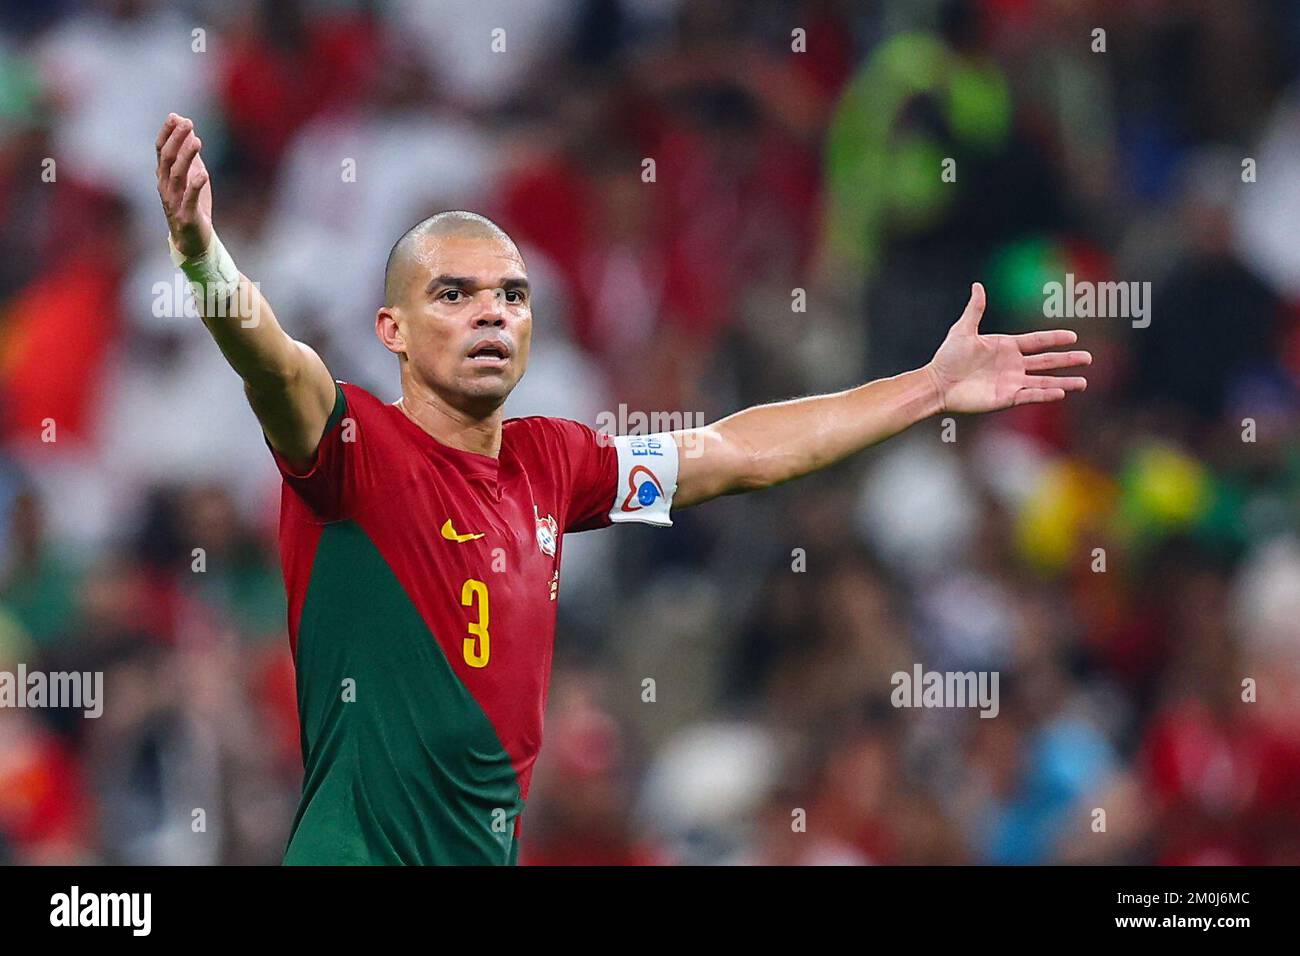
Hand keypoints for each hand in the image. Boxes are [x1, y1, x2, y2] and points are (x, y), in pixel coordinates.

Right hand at [155, 113, 212, 258]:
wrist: (193, 241)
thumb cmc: (192, 206)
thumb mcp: (191, 176)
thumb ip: (189, 154)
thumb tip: (188, 127)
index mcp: (164, 176)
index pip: (160, 150)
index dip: (167, 133)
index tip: (175, 116)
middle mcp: (165, 187)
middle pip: (167, 159)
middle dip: (176, 140)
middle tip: (187, 123)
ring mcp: (174, 202)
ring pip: (177, 176)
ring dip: (186, 157)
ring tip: (197, 141)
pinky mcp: (186, 217)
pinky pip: (189, 199)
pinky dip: (195, 186)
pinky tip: (203, 173)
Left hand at [925, 282, 1090, 412]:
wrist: (937, 384)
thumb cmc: (947, 357)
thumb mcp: (963, 330)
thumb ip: (975, 309)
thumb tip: (978, 285)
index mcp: (1006, 347)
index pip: (1037, 341)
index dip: (1054, 338)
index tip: (1073, 336)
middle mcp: (1012, 365)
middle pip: (1046, 362)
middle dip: (1067, 360)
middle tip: (1088, 359)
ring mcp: (1010, 382)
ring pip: (1043, 381)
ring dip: (1063, 382)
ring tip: (1083, 383)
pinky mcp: (1005, 398)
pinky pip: (1030, 396)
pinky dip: (1045, 394)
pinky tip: (1060, 393)